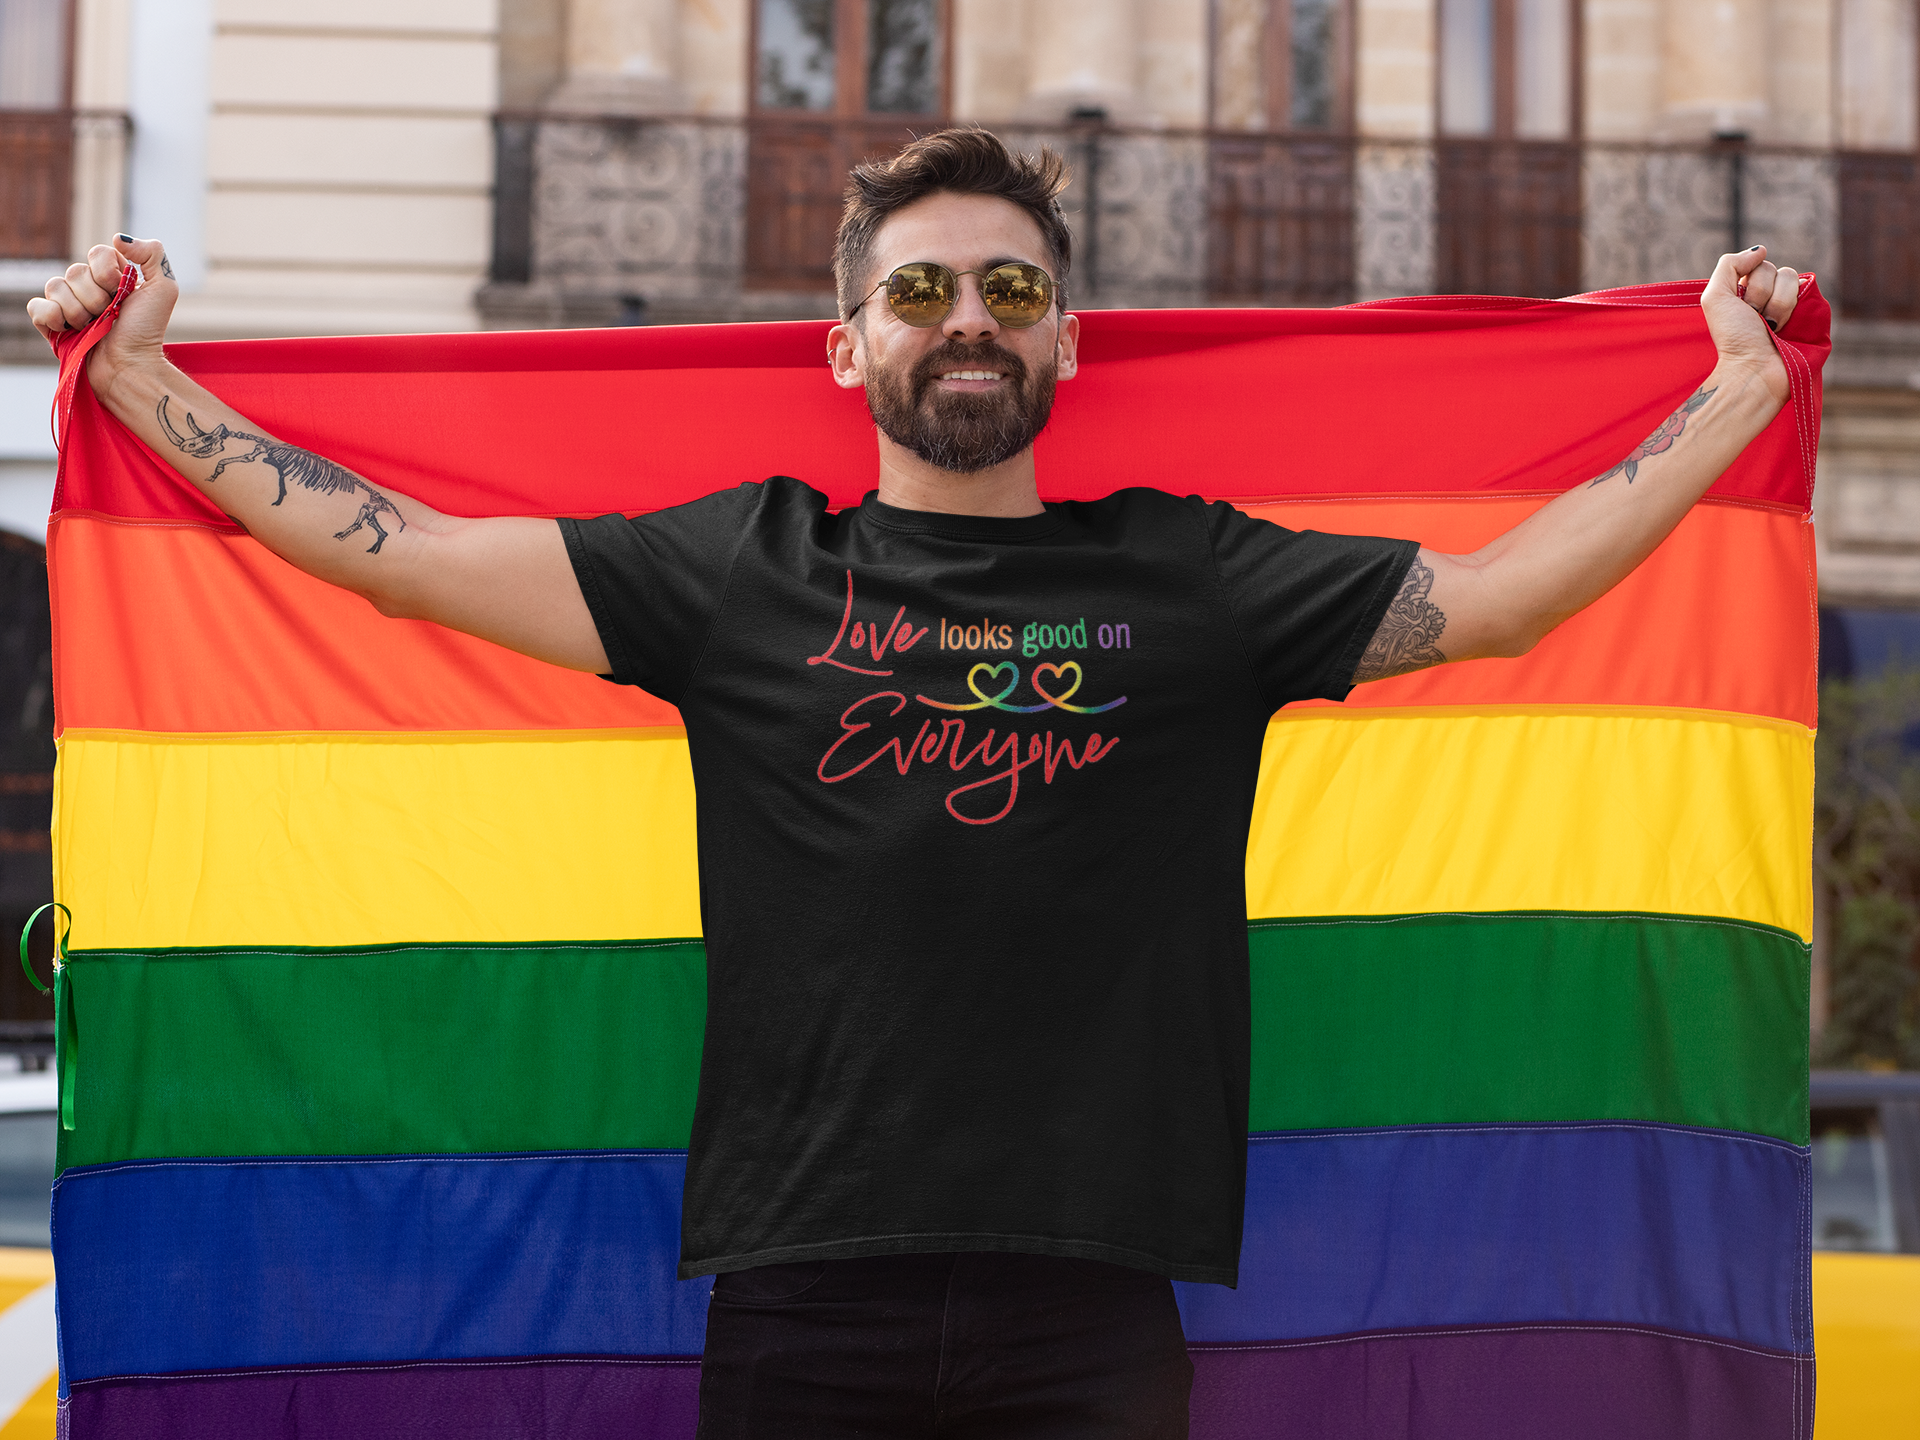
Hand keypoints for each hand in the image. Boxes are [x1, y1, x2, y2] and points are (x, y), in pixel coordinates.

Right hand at [23, 236, 177, 396]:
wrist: (130, 366)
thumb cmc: (147, 331)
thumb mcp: (164, 290)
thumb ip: (152, 255)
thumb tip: (118, 238)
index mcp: (111, 276)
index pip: (97, 253)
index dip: (108, 272)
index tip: (122, 292)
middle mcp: (87, 287)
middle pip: (75, 271)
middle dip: (97, 297)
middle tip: (111, 315)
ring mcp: (67, 304)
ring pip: (55, 286)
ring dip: (79, 310)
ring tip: (94, 327)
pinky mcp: (50, 323)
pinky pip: (36, 306)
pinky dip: (52, 316)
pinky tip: (69, 329)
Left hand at [1701, 245, 1797, 404]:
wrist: (1755, 368)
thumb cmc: (1733, 337)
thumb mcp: (1716, 298)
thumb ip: (1729, 265)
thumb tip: (1760, 250)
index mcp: (1749, 292)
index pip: (1759, 264)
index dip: (1749, 283)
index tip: (1740, 308)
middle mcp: (1772, 296)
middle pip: (1775, 269)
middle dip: (1759, 295)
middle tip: (1754, 319)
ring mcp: (1793, 304)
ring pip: (1791, 278)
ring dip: (1775, 305)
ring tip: (1769, 327)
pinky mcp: (1812, 311)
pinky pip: (1809, 290)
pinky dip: (1791, 309)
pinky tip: (1784, 327)